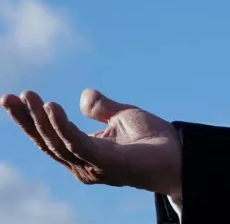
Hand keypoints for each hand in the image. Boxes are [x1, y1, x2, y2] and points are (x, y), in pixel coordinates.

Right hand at [1, 89, 182, 201]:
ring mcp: (93, 166)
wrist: (181, 155)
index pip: (50, 136)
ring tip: (29, 96)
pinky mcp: (106, 163)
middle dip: (25, 120)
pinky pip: (77, 143)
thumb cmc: (155, 141)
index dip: (30, 119)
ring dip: (40, 119)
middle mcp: (83, 164)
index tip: (13, 98)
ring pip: (57, 142)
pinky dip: (62, 126)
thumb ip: (103, 108)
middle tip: (8, 97)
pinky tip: (52, 107)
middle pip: (46, 141)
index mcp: (84, 153)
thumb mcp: (125, 117)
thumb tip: (85, 94)